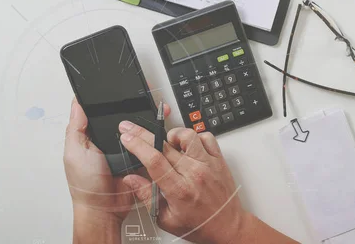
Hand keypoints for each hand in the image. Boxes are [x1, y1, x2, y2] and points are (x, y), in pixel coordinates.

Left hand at [63, 99, 170, 228]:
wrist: (106, 209)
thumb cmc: (85, 185)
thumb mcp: (75, 152)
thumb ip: (76, 127)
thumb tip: (76, 104)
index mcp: (93, 135)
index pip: (104, 111)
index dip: (112, 99)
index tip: (123, 87)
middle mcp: (111, 139)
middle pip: (126, 116)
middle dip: (135, 107)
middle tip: (143, 98)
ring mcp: (127, 148)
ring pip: (141, 128)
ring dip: (147, 122)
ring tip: (152, 114)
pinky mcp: (141, 156)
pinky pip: (150, 144)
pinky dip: (155, 139)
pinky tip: (156, 133)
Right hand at [118, 123, 249, 243]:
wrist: (227, 226)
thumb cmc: (199, 225)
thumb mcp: (166, 218)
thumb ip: (147, 196)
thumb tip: (131, 180)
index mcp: (179, 190)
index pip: (154, 160)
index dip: (137, 145)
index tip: (127, 137)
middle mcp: (194, 173)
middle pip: (164, 145)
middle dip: (142, 133)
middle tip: (131, 128)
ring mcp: (208, 164)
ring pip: (188, 135)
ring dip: (172, 134)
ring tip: (166, 141)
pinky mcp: (219, 160)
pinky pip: (207, 137)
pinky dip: (195, 136)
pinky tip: (188, 145)